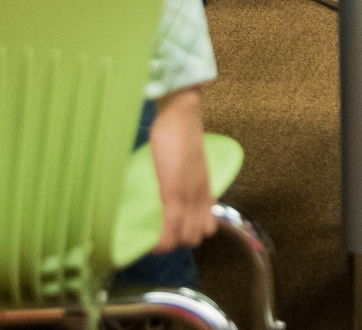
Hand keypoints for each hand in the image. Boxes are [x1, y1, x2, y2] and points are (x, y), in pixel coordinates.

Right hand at [147, 89, 219, 252]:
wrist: (182, 115)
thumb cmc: (180, 134)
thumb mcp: (189, 162)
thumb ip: (184, 176)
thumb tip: (169, 184)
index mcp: (206, 189)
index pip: (208, 227)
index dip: (190, 234)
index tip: (172, 235)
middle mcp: (202, 195)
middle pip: (196, 236)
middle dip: (178, 242)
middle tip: (159, 237)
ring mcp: (189, 195)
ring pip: (186, 236)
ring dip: (169, 244)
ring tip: (153, 240)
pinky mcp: (174, 192)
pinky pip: (170, 227)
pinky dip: (162, 241)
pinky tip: (153, 246)